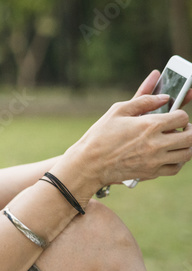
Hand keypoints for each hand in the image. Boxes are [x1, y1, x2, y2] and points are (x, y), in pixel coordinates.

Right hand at [62, 88, 191, 192]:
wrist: (90, 163)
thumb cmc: (101, 135)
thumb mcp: (118, 110)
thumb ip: (143, 100)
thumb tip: (163, 97)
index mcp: (149, 125)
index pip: (181, 117)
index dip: (180, 113)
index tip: (174, 114)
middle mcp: (157, 144)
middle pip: (190, 136)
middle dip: (189, 129)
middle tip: (183, 126)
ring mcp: (156, 160)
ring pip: (187, 153)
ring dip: (187, 144)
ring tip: (179, 139)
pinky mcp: (153, 173)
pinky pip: (176, 167)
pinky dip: (179, 160)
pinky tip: (171, 153)